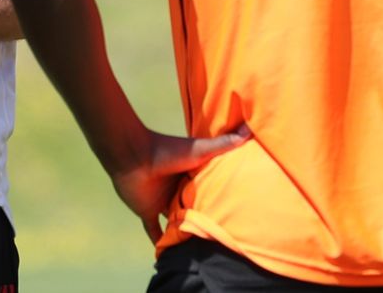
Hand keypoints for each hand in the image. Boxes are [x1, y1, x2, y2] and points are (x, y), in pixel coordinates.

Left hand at [109, 125, 252, 242]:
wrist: (134, 155)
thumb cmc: (167, 150)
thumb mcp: (201, 150)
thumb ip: (223, 144)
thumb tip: (249, 128)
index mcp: (189, 175)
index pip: (205, 191)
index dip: (217, 200)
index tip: (233, 211)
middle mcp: (176, 189)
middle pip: (191, 208)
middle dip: (201, 219)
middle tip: (220, 236)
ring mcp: (161, 201)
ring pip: (175, 221)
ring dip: (183, 232)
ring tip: (200, 249)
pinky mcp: (147, 211)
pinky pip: (154, 230)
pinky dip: (159, 241)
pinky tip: (167, 254)